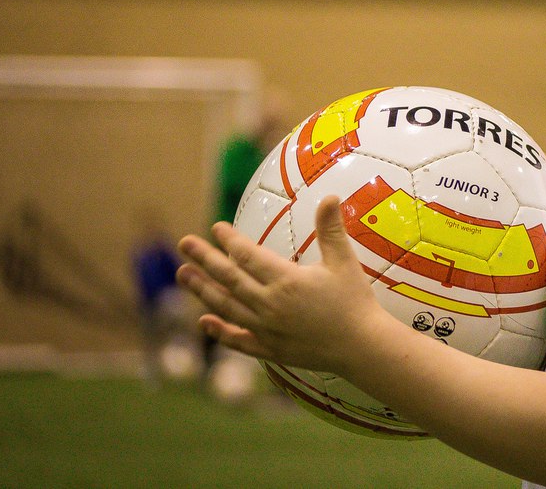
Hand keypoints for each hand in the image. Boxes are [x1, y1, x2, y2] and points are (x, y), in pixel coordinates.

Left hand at [177, 195, 387, 373]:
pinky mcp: (269, 349)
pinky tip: (203, 321)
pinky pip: (238, 340)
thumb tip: (330, 195)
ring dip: (202, 289)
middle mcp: (269, 305)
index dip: (230, 240)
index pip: (249, 256)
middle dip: (205, 259)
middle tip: (184, 243)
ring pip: (226, 307)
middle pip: (229, 278)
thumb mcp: (344, 261)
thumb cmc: (354, 301)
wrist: (361, 347)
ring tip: (183, 274)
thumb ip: (331, 230)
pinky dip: (219, 331)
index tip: (217, 228)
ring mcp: (266, 329)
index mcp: (286, 280)